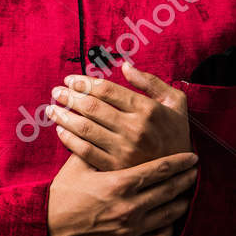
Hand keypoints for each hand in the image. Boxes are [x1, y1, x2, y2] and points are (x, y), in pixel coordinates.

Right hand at [46, 149, 198, 235]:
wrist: (46, 230)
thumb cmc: (62, 196)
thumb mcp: (78, 166)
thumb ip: (98, 148)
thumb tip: (110, 126)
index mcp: (119, 183)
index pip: (160, 169)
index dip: (180, 162)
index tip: (192, 157)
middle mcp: (130, 207)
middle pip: (170, 190)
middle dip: (186, 179)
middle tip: (195, 172)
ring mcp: (131, 230)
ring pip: (170, 214)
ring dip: (181, 202)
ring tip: (186, 194)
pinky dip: (169, 229)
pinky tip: (169, 221)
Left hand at [47, 62, 191, 169]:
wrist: (183, 170)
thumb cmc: (176, 130)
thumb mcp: (175, 101)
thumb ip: (150, 82)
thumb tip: (125, 66)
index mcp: (147, 109)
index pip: (107, 90)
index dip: (84, 82)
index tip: (70, 79)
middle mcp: (135, 129)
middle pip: (92, 107)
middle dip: (69, 96)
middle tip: (56, 91)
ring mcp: (125, 150)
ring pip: (85, 128)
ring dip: (64, 116)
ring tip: (51, 109)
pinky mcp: (116, 168)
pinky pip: (86, 152)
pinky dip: (70, 140)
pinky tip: (61, 131)